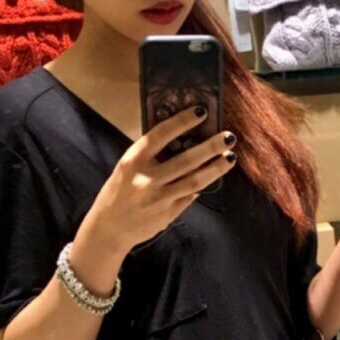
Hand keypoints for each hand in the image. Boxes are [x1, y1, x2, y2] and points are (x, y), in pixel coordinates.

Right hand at [85, 106, 236, 253]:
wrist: (109, 228)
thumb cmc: (119, 191)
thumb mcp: (127, 167)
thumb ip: (150, 155)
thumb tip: (182, 139)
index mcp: (134, 160)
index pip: (161, 135)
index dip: (182, 122)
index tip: (201, 111)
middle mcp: (147, 179)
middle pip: (186, 160)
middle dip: (210, 147)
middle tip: (229, 137)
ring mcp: (159, 198)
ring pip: (194, 181)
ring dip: (215, 169)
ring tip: (230, 157)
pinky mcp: (168, 214)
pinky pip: (190, 196)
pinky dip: (201, 186)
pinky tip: (212, 176)